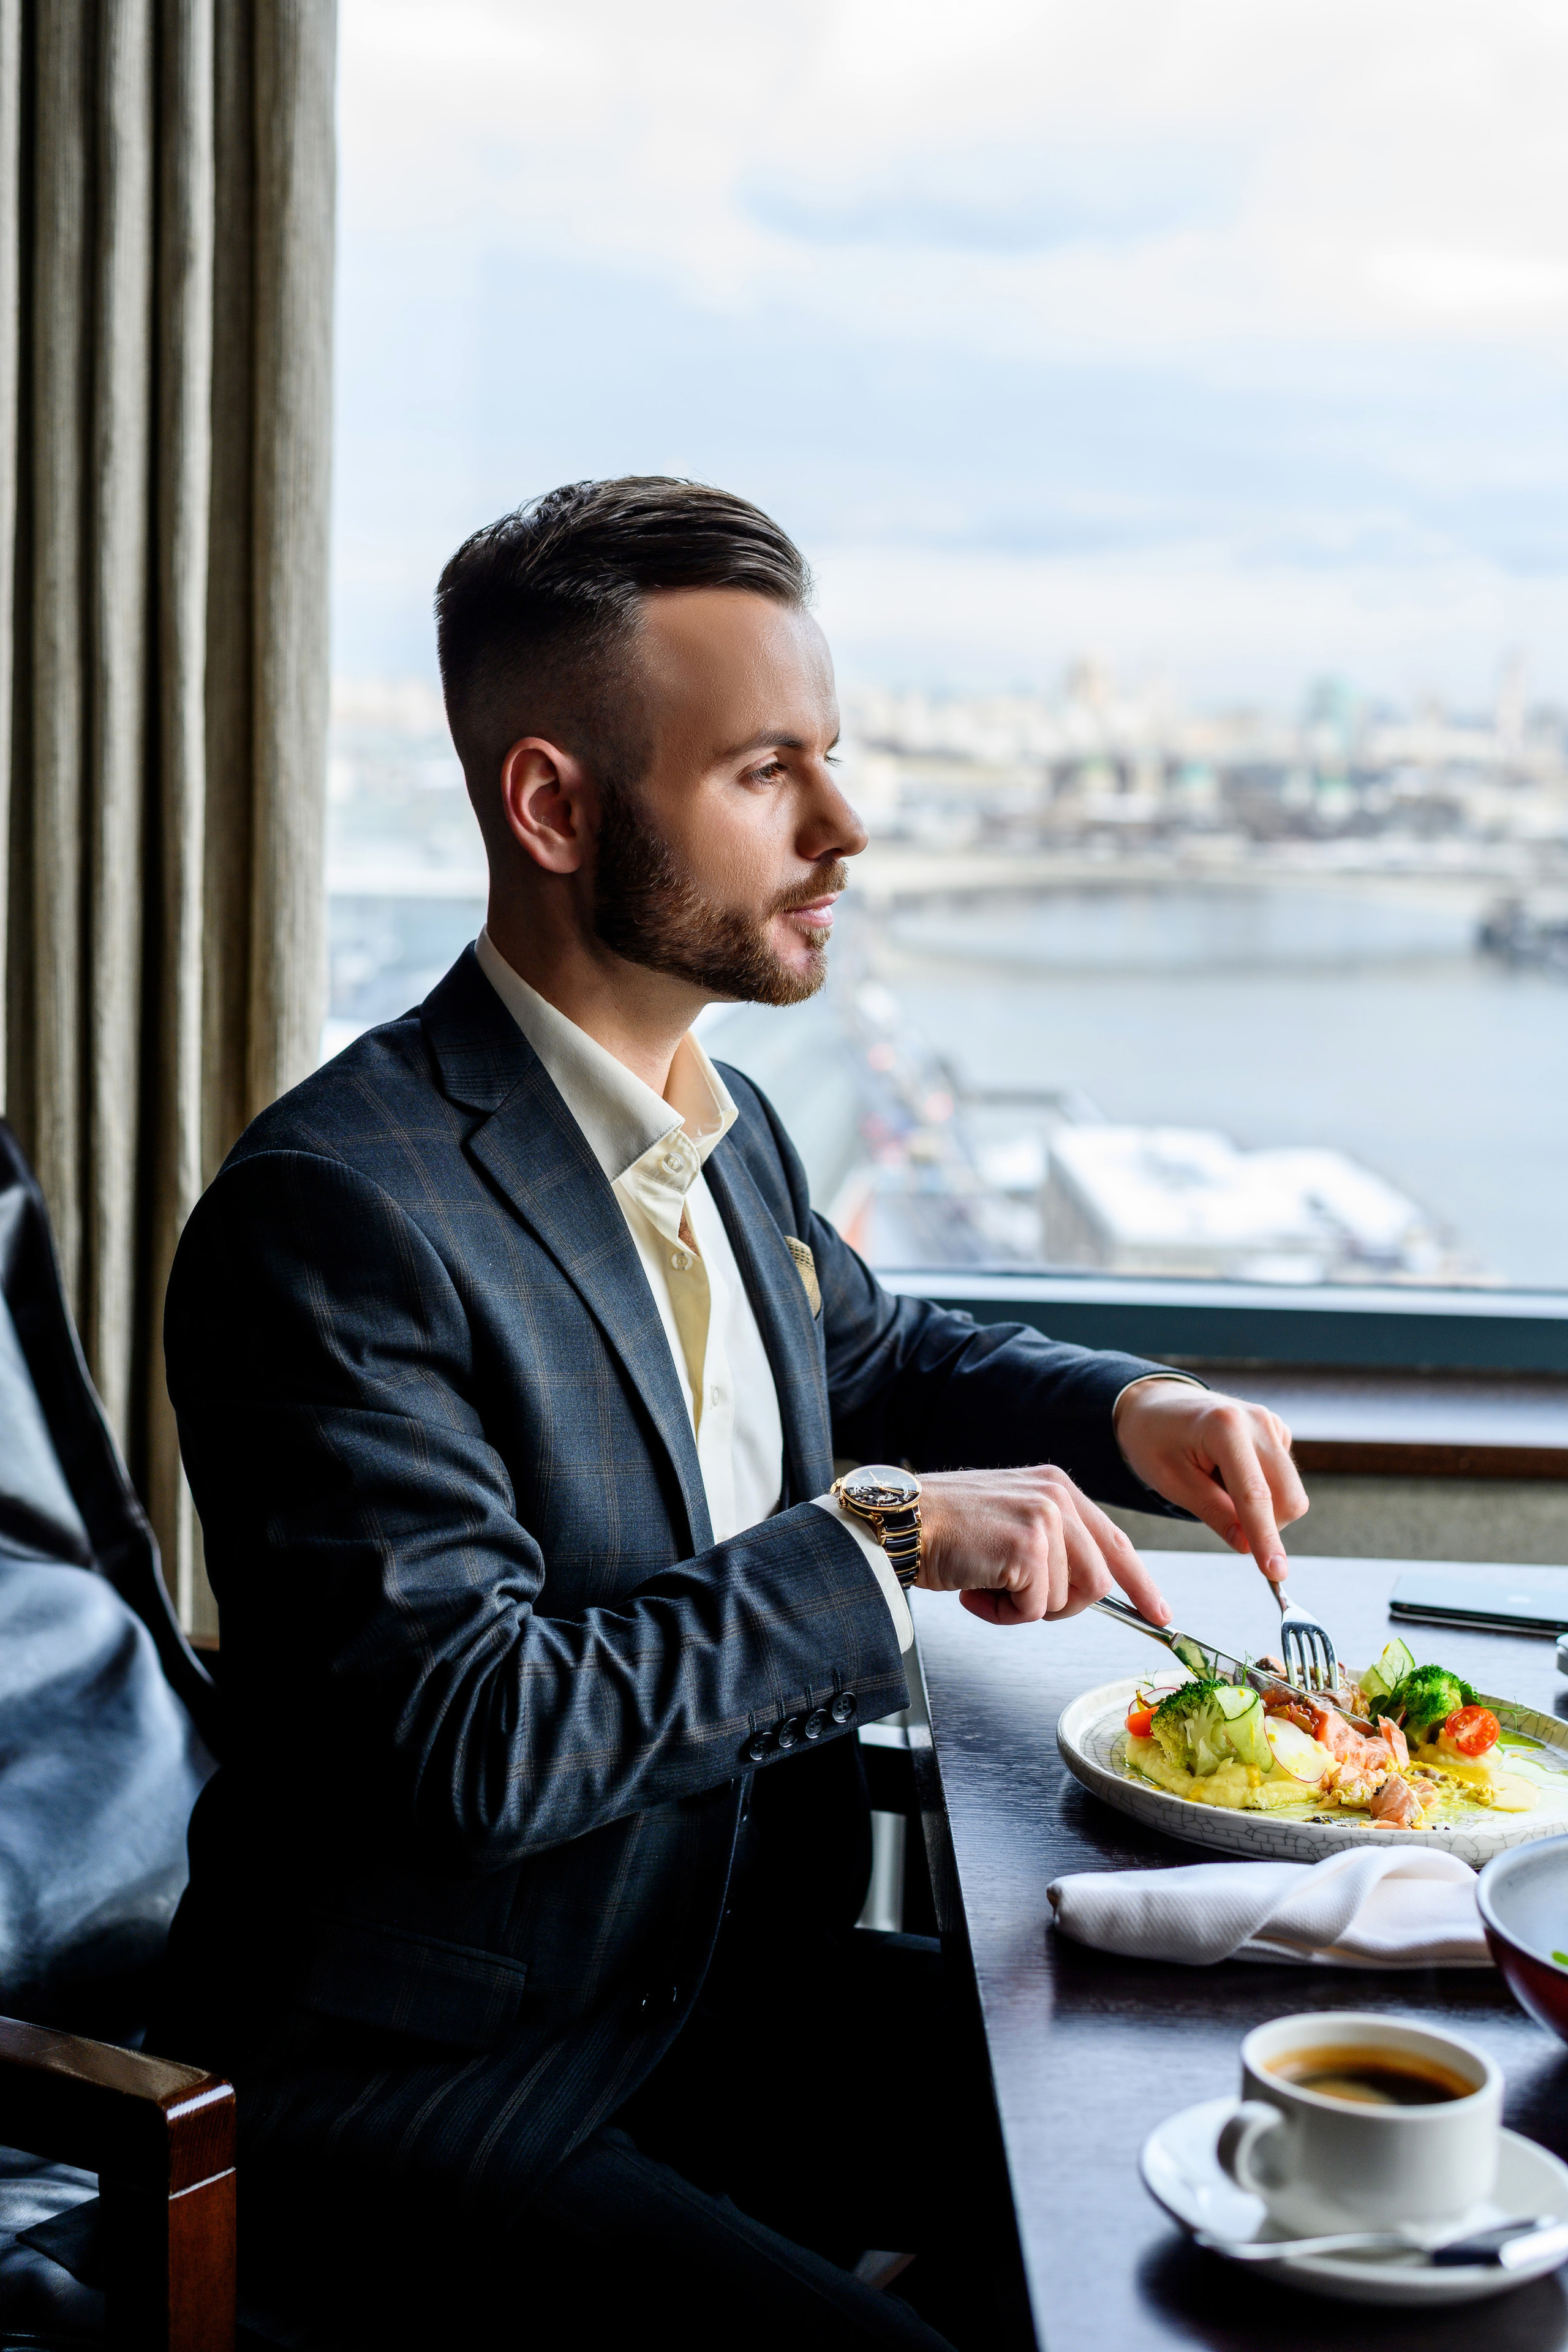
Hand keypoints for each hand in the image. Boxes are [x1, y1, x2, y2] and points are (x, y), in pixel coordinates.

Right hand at [917, 1465, 1171, 1627]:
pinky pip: (1034, 1609)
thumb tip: (1086, 1588)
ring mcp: (1044, 1520)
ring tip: (984, 1584)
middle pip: (1096, 1582)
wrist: (902, 1521)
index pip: (1115, 1541)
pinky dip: (1002, 1613)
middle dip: (1058, 1605)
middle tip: (1013, 1597)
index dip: (1140, 1583)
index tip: (1160, 1613)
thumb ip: (1052, 1543)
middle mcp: (1057, 1496)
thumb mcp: (1011, 1520)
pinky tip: (975, 1588)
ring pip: (1064, 1600)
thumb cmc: (947, 1527)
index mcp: (1057, 1487)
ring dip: (1021, 1608)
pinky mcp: (1028, 1548)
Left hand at [1112, 1379, 1307, 1582]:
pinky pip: (1283, 1479)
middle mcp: (1258, 1421)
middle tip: (1220, 1516)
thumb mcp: (1171, 1481)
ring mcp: (1272, 1424)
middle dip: (1265, 1525)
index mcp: (1225, 1427)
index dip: (1266, 1538)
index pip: (1255, 1495)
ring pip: (1289, 1492)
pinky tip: (1228, 1473)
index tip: (1276, 1573)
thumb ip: (1213, 1512)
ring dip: (1260, 1507)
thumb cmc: (1154, 1440)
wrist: (1156, 1404)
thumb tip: (1248, 1547)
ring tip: (1216, 1484)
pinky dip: (1261, 1490)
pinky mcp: (1278, 1432)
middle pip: (1288, 1498)